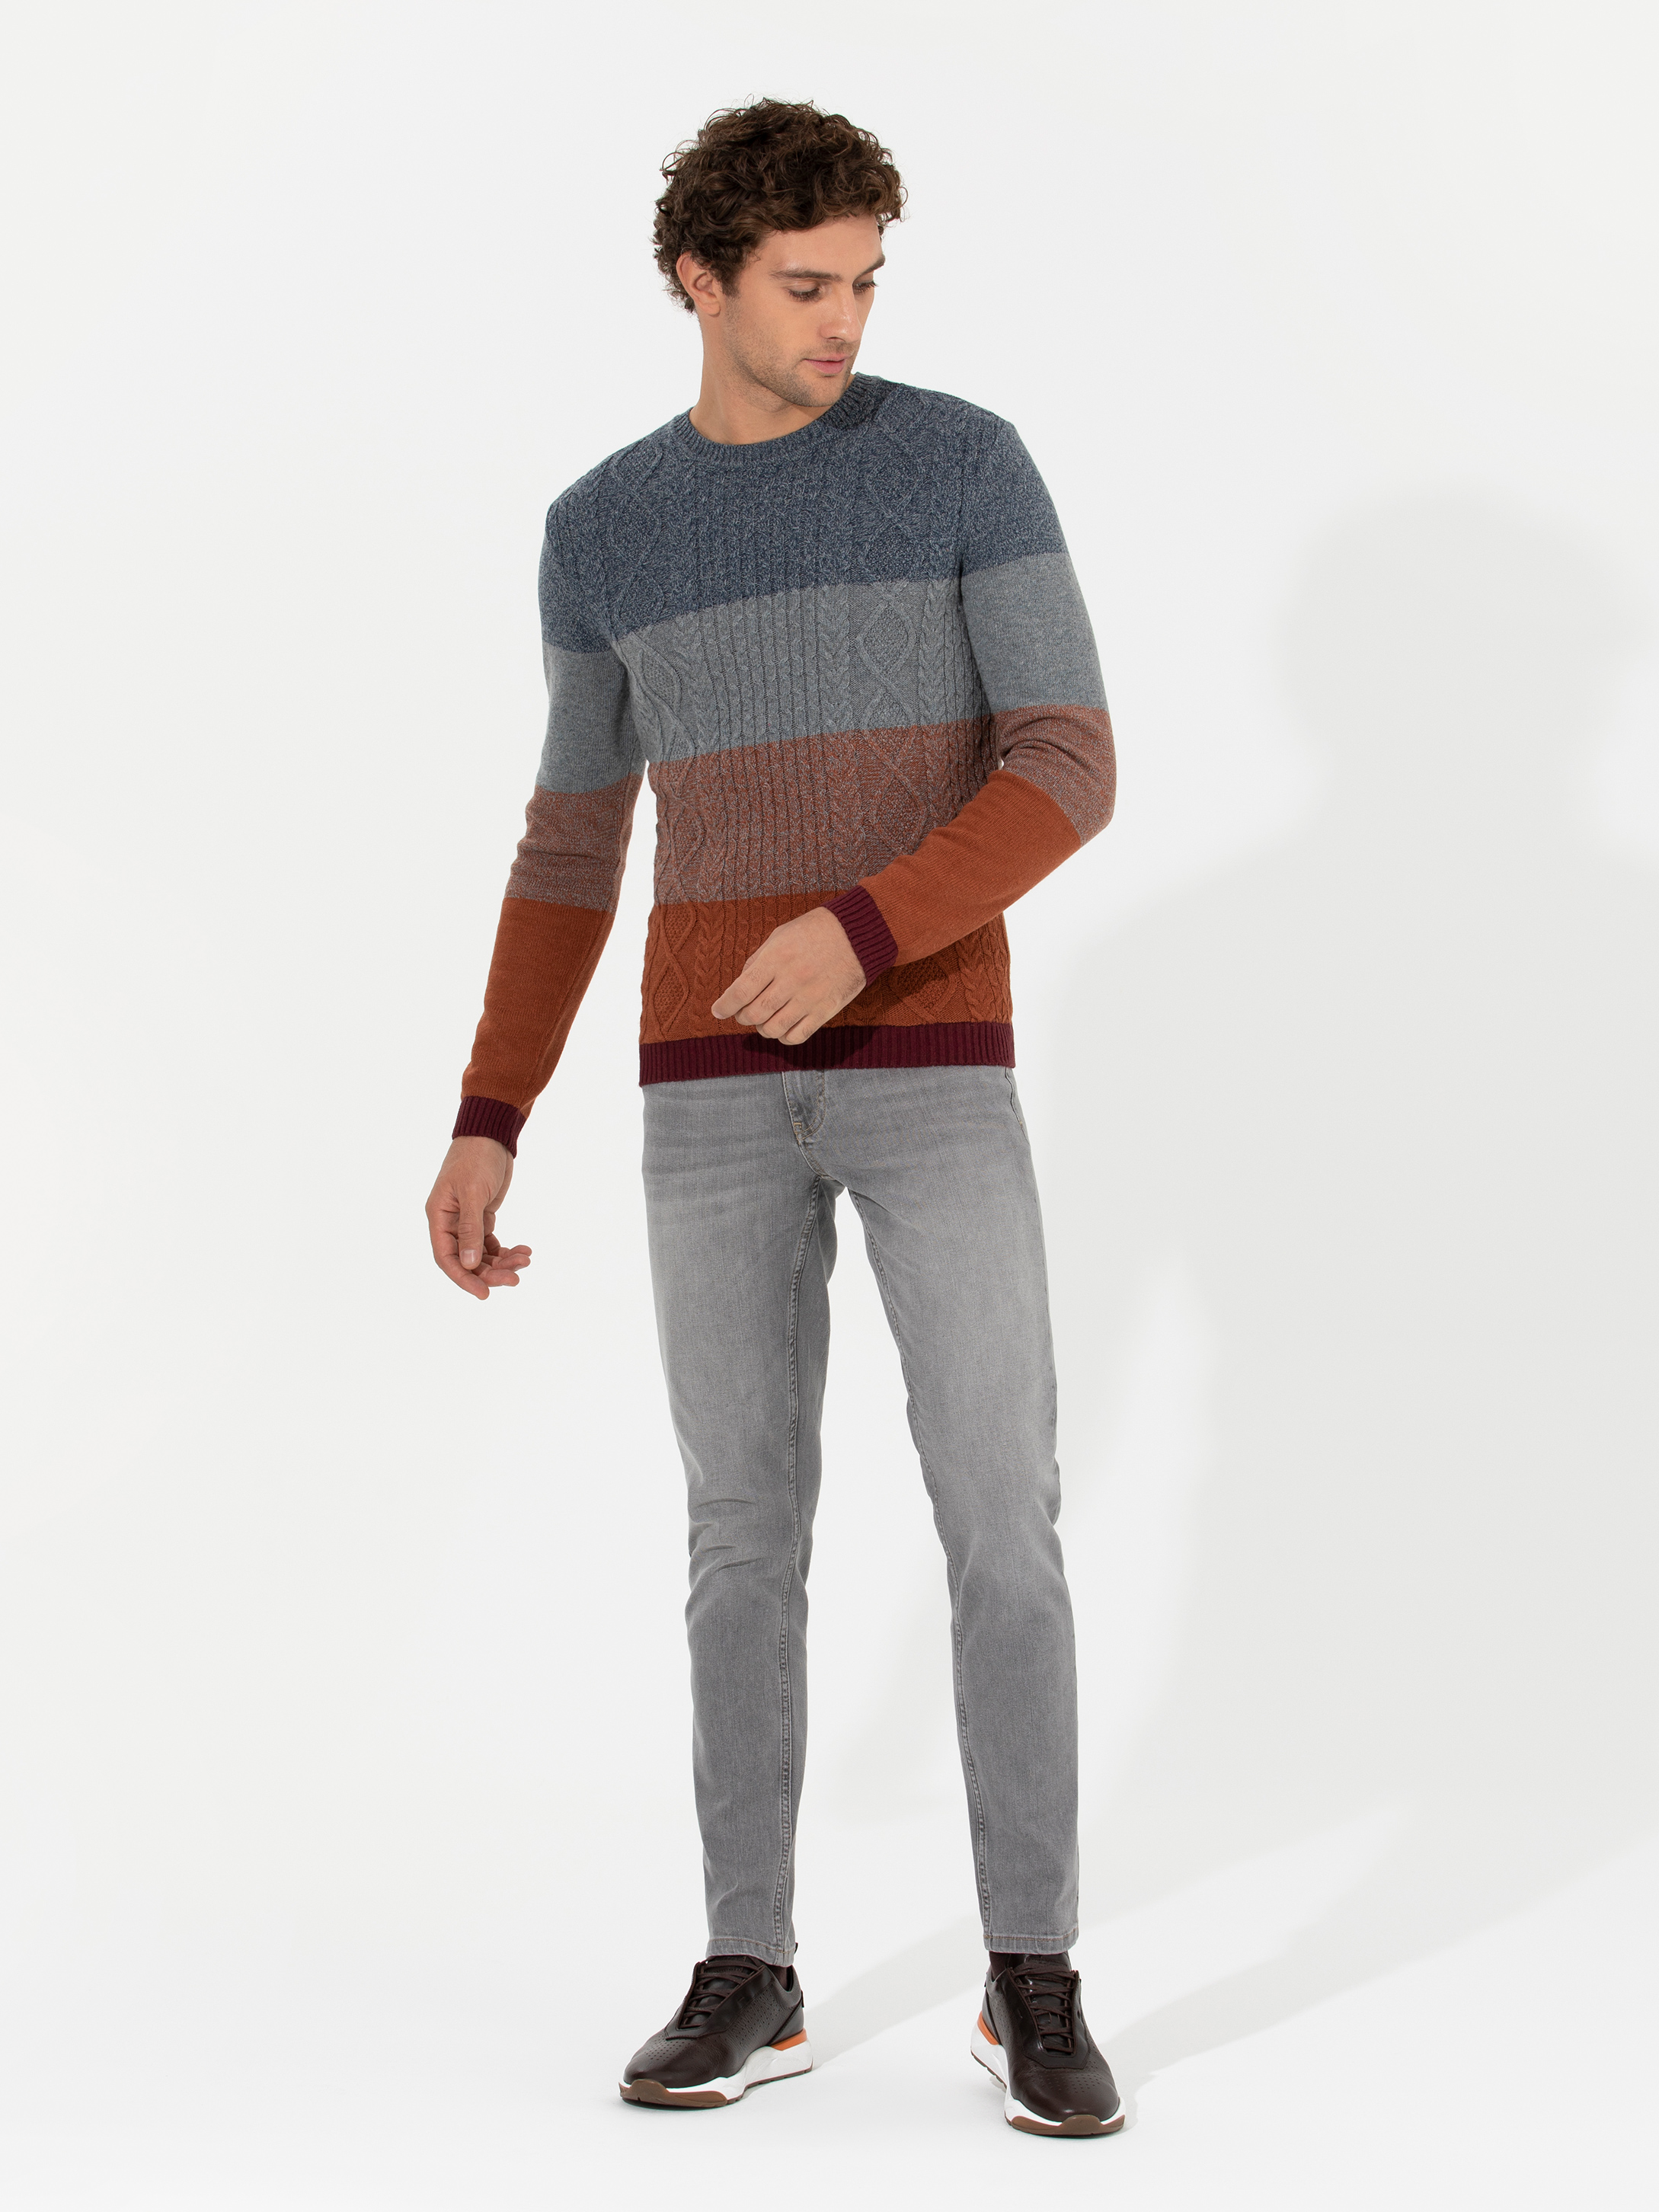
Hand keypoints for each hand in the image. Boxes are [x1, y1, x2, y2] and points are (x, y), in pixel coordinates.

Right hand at [425, 1136, 530, 1299]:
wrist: (491, 1136)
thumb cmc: (476, 1158)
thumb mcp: (473, 1193)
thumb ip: (471, 1229)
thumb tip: (470, 1264)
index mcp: (439, 1217)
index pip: (446, 1258)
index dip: (464, 1278)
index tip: (484, 1294)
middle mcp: (450, 1223)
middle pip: (467, 1260)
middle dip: (491, 1272)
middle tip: (516, 1278)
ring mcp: (466, 1221)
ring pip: (482, 1254)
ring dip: (503, 1261)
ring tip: (525, 1259)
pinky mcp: (482, 1217)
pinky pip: (492, 1242)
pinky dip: (507, 1249)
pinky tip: (524, 1250)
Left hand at [711, 908, 866, 1043]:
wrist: (858, 934)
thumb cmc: (815, 931)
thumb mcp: (780, 935)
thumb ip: (758, 960)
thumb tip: (741, 986)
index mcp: (776, 958)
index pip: (741, 991)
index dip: (725, 1005)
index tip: (718, 1011)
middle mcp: (791, 980)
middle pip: (754, 1014)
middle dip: (742, 1017)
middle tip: (742, 1013)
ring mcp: (809, 997)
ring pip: (773, 1029)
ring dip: (762, 1028)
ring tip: (764, 1019)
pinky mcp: (825, 1010)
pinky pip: (797, 1036)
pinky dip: (784, 1036)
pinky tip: (783, 1026)